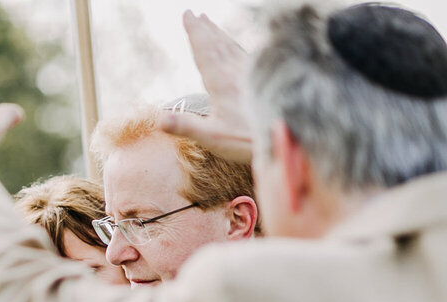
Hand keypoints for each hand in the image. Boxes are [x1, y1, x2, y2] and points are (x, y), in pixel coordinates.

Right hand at [159, 12, 252, 163]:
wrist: (289, 137)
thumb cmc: (248, 141)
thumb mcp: (212, 137)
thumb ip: (185, 126)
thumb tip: (159, 120)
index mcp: (221, 83)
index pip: (204, 52)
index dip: (194, 32)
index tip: (187, 15)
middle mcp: (235, 73)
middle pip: (216, 45)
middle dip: (203, 28)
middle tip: (193, 14)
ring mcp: (249, 75)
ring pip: (230, 47)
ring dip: (217, 33)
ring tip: (209, 22)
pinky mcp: (259, 80)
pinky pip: (242, 55)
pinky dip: (232, 45)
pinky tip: (232, 46)